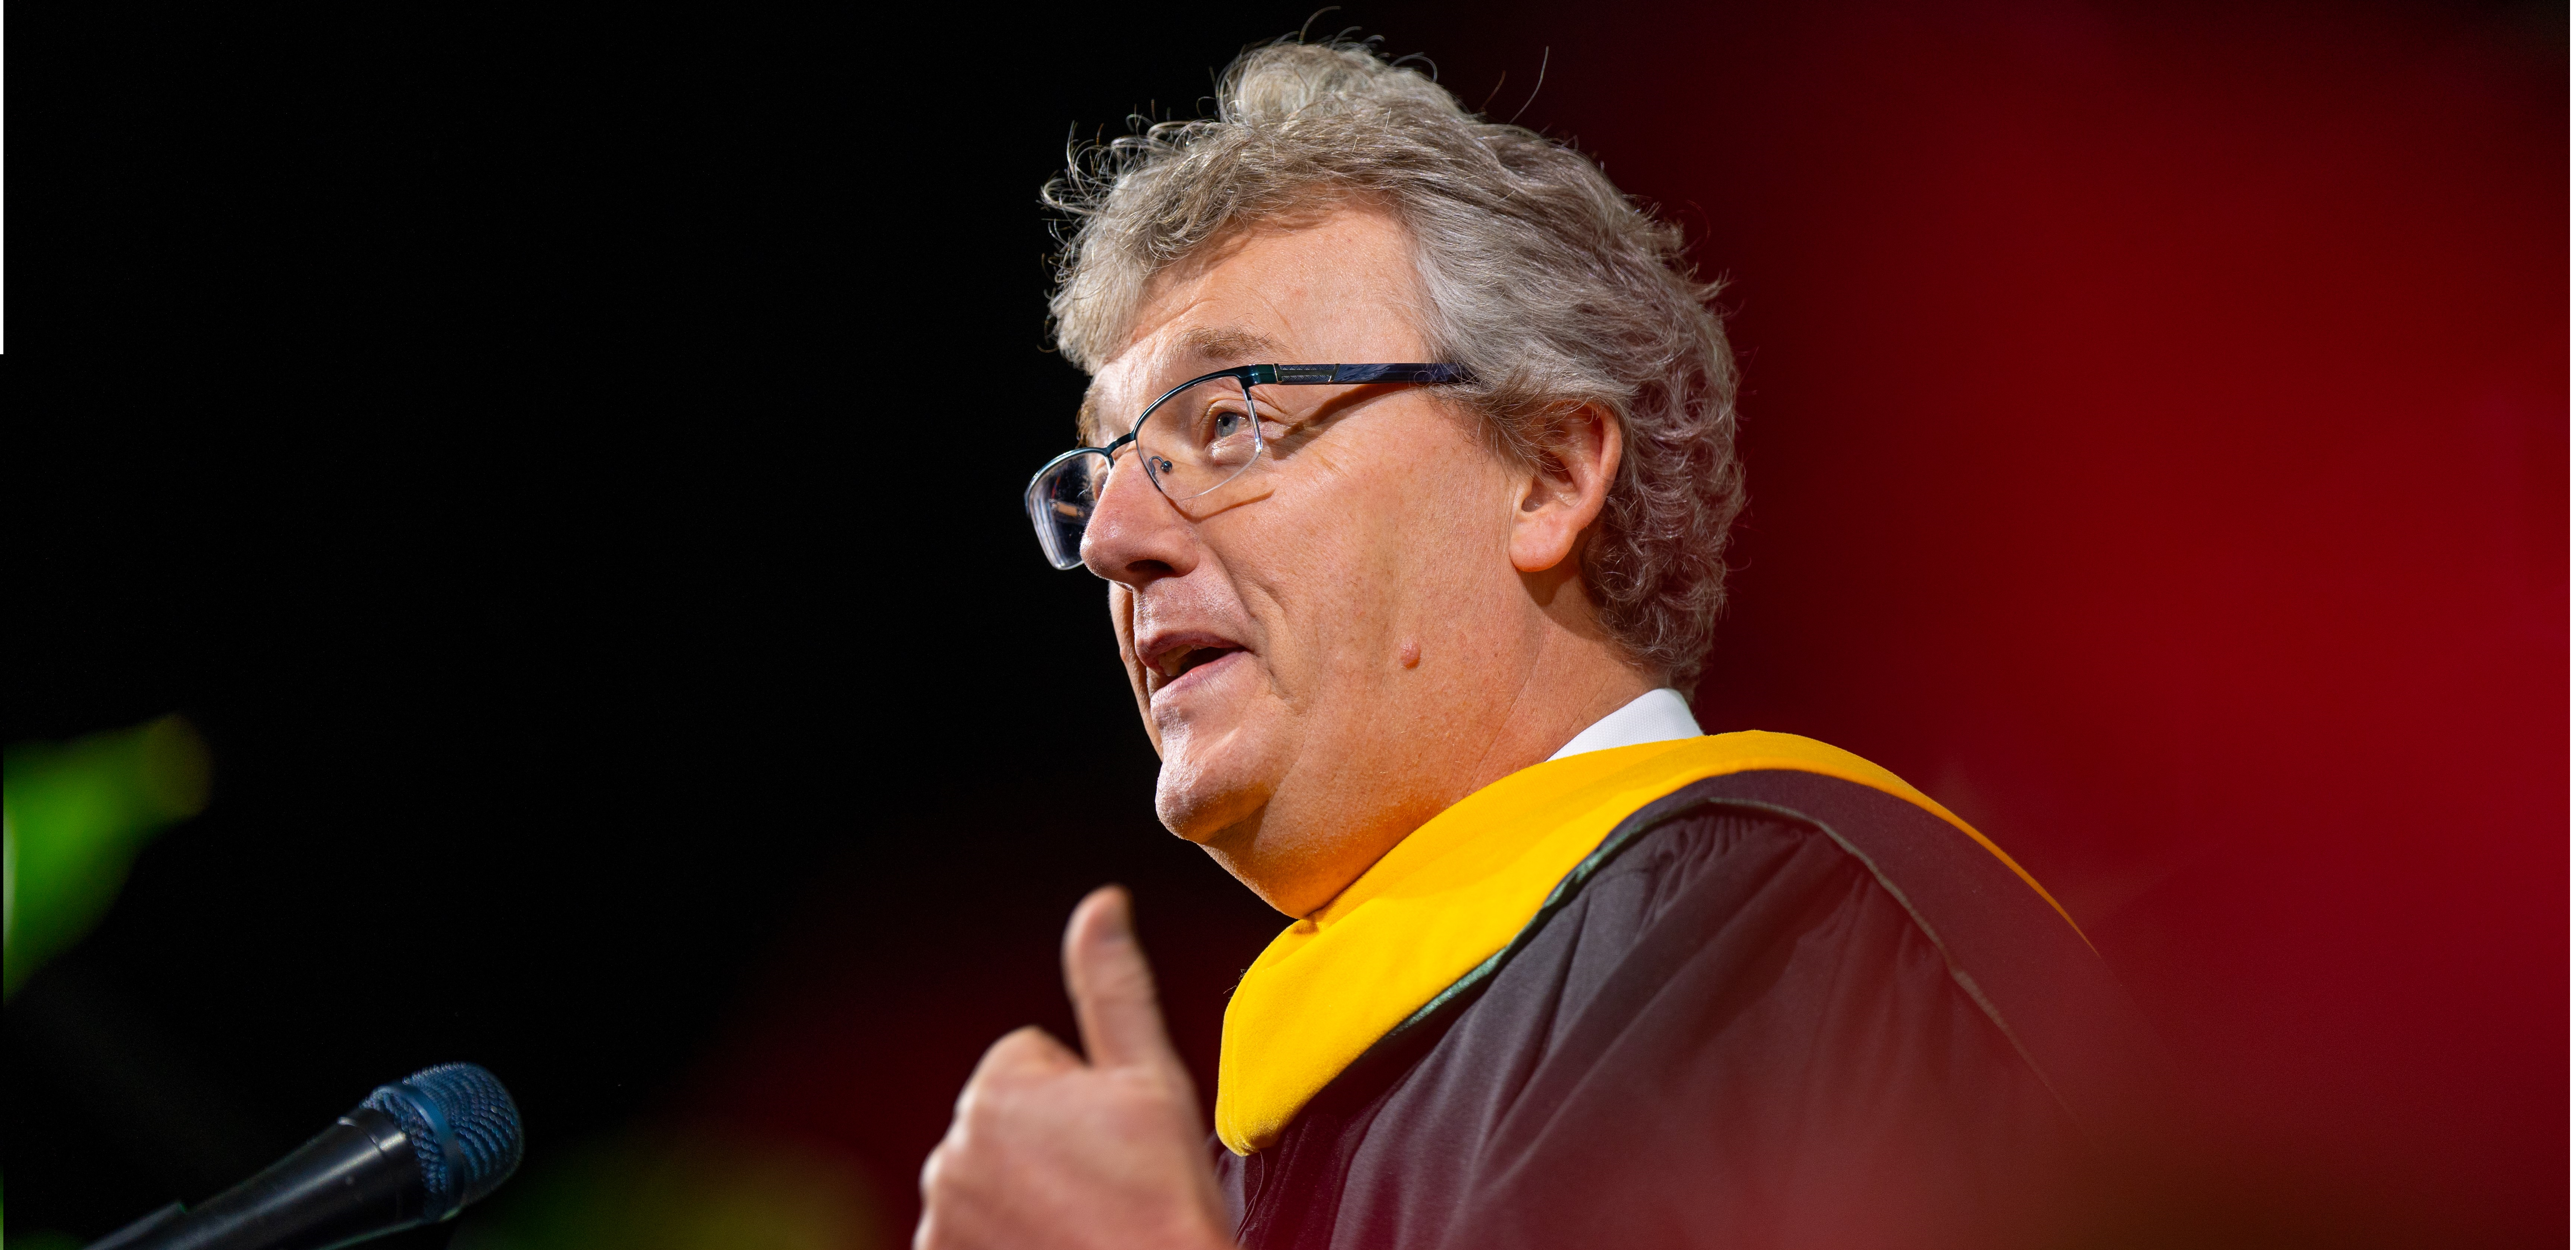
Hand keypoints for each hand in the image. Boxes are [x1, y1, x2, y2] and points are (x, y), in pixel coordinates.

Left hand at [916, 886, 1234, 1249]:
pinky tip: (1047, 1244)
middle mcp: (954, 1148)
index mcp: (1001, 1086)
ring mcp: (940, 1212)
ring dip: (1025, 1193)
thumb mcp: (1151, 1081)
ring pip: (989, 1176)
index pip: (1035, 1062)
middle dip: (1050, 1144)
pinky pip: (968, 1229)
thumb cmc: (1157, 1206)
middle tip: (1102, 1186)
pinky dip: (999, 1237)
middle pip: (1008, 1121)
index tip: (1114, 1142)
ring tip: (1079, 1222)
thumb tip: (1102, 904)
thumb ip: (1113, 986)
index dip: (1085, 1099)